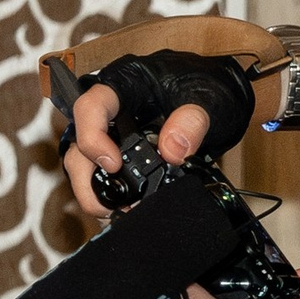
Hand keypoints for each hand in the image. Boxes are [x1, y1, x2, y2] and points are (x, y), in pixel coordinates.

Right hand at [63, 50, 256, 219]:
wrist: (220, 96)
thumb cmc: (209, 85)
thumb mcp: (208, 97)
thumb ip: (192, 120)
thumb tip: (172, 151)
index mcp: (123, 87)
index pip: (90, 107)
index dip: (93, 137)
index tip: (113, 164)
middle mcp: (108, 114)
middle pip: (79, 146)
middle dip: (88, 181)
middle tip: (112, 205)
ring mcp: (110, 136)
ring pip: (83, 168)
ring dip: (95, 195)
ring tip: (119, 213)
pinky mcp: (119, 156)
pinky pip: (101, 178)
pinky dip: (109, 198)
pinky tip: (126, 211)